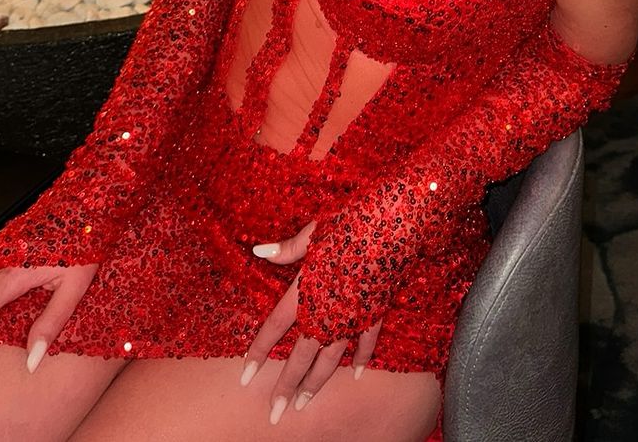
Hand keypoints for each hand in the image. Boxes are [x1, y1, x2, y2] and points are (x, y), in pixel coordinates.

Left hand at [241, 222, 382, 422]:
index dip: (258, 353)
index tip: (244, 377)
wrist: (393, 227)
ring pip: (330, 360)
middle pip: (300, 357)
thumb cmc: (349, 224)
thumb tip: (257, 251)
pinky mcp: (374, 315)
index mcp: (304, 292)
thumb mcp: (313, 233)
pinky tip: (354, 377)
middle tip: (273, 413)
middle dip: (285, 387)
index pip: (274, 329)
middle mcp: (325, 313)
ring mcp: (351, 318)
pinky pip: (365, 346)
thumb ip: (286, 249)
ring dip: (315, 384)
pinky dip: (360, 362)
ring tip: (302, 405)